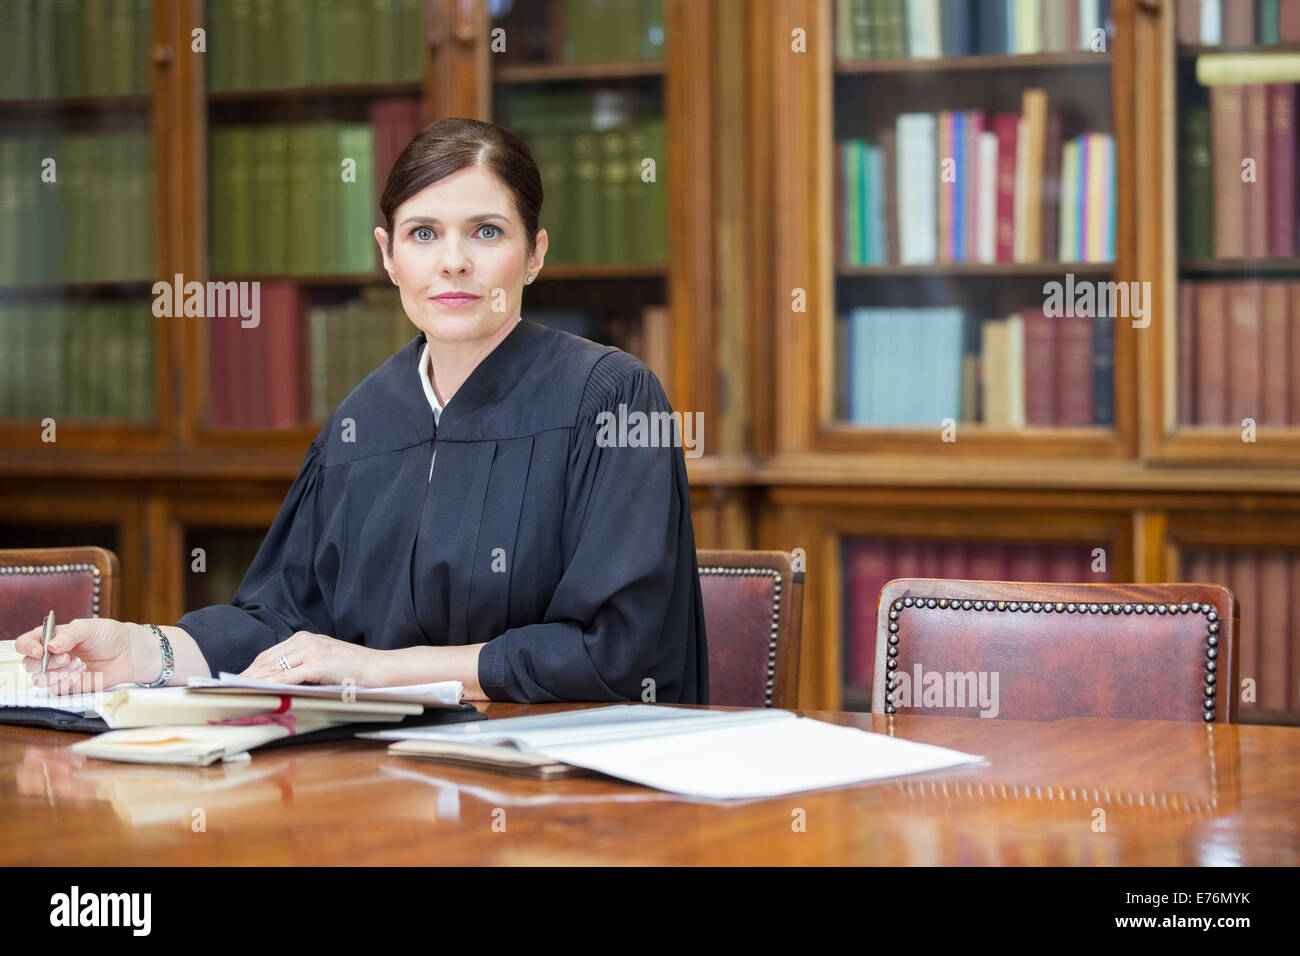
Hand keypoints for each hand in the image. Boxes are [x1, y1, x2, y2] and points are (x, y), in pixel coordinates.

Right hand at [13, 618, 154, 693]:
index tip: (40, 651)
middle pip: (29, 664)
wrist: (129, 653)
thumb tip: (50, 645)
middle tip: (67, 658)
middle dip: (46, 663)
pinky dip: (68, 682)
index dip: (27, 647)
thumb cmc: (109, 636)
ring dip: (59, 673)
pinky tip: (83, 673)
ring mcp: (59, 672)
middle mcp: (51, 656)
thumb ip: (69, 635)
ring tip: (80, 664)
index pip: (26, 643)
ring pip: (40, 679)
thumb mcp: (89, 628)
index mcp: (51, 638)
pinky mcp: (69, 686)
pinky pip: (57, 690)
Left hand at [241, 631, 381, 686]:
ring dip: (254, 682)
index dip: (250, 670)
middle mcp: (305, 640)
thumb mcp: (323, 662)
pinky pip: (288, 676)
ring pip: (274, 668)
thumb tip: (276, 683)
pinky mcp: (318, 664)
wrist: (379, 668)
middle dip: (247, 677)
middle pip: (267, 660)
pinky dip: (272, 685)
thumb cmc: (354, 669)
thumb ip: (301, 667)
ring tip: (238, 694)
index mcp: (304, 639)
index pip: (269, 655)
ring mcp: (311, 651)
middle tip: (229, 691)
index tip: (235, 682)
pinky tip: (261, 693)